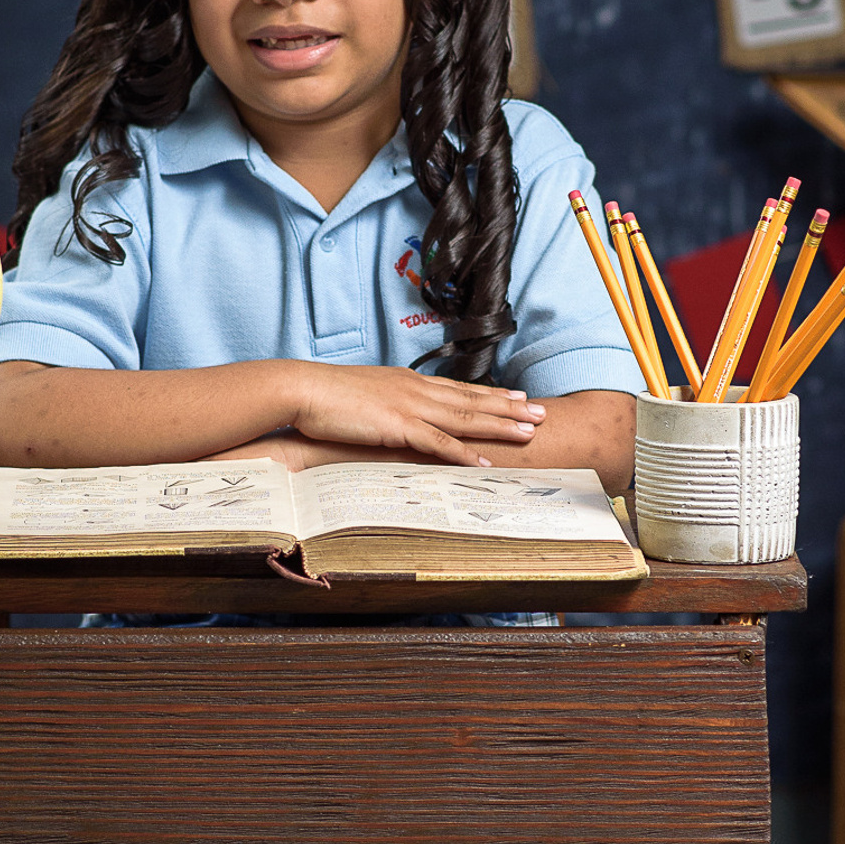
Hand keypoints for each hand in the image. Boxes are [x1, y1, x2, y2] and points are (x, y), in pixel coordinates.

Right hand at [285, 363, 542, 465]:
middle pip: (472, 399)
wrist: (303, 388)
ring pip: (465, 417)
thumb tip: (395, 415)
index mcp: (409, 382)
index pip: (459, 388)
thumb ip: (386, 404)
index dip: (491, 393)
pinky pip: (438, 443)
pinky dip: (465, 453)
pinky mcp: (397, 426)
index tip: (518, 395)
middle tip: (541, 411)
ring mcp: (409, 406)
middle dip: (510, 407)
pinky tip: (486, 462)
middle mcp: (416, 390)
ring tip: (529, 431)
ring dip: (500, 425)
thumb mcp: (364, 395)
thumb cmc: (326, 395)